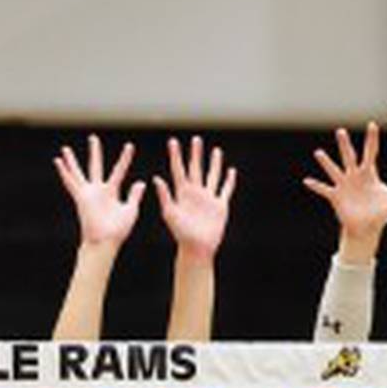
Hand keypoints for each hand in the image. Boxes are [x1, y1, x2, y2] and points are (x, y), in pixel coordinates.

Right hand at [54, 135, 145, 246]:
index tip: (129, 146)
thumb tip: (141, 182)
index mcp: (111, 192)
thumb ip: (134, 195)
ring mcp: (88, 193)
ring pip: (79, 172)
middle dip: (95, 152)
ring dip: (72, 161)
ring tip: (65, 149)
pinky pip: (71, 183)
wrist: (106, 241)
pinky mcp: (80, 197)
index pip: (119, 170)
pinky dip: (64, 172)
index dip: (124, 158)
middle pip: (96, 166)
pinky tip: (57, 162)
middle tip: (93, 138)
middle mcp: (98, 190)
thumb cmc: (118, 230)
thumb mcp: (130, 210)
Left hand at [154, 136, 236, 262]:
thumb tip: (155, 178)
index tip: (173, 142)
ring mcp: (208, 198)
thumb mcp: (170, 213)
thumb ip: (165, 195)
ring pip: (212, 176)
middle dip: (196, 154)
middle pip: (196, 169)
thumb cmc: (181, 233)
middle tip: (196, 139)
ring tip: (216, 150)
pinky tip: (231, 171)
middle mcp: (195, 193)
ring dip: (214, 164)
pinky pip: (225, 190)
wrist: (197, 248)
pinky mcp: (220, 206)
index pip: (179, 170)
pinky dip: (229, 181)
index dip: (176, 156)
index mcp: (182, 193)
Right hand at [304, 122, 386, 244]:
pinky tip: (307, 180)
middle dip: (345, 145)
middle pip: (349, 157)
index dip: (372, 139)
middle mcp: (354, 176)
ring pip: (334, 170)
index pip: (371, 153)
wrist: (368, 228)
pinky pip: (324, 190)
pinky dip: (316, 186)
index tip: (372, 125)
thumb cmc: (382, 212)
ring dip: (326, 163)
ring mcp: (344, 185)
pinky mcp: (336, 197)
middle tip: (341, 131)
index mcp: (369, 174)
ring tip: (319, 153)